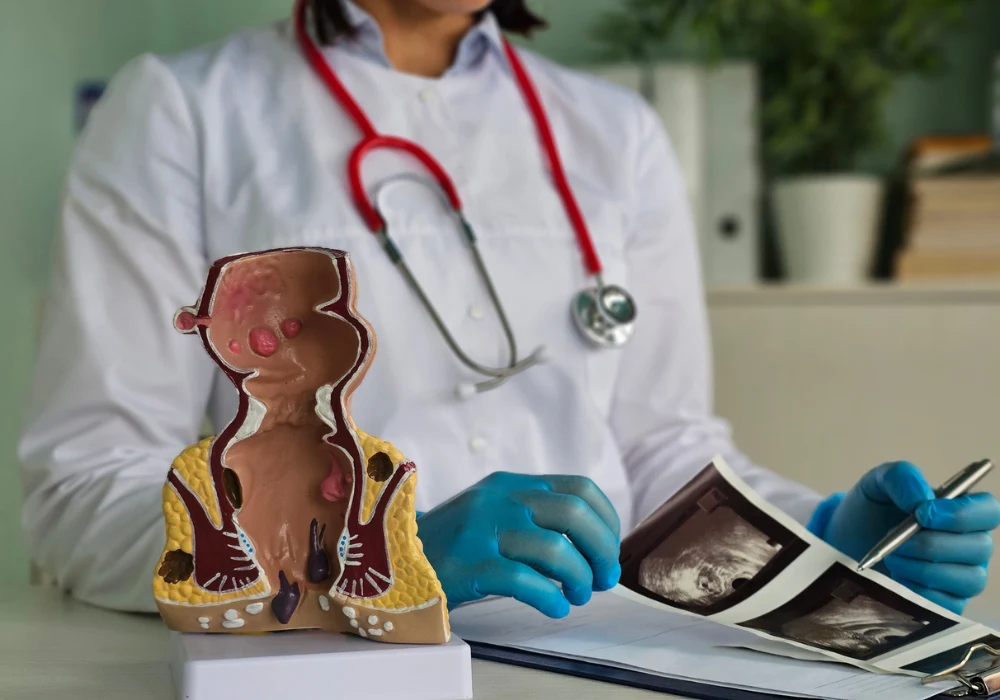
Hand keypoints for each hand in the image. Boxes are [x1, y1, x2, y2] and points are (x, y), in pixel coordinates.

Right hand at [416, 472, 620, 617]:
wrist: (391, 558)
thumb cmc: (452, 544)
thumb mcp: (492, 513)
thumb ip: (534, 515)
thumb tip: (594, 541)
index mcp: (510, 485)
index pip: (579, 489)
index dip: (606, 520)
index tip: (609, 550)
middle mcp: (499, 501)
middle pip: (574, 515)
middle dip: (601, 550)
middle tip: (602, 578)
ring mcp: (482, 532)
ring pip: (555, 549)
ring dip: (578, 578)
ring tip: (576, 595)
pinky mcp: (468, 566)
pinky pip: (523, 582)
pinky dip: (550, 598)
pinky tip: (554, 608)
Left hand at [813, 461, 999, 612]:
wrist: (848, 542)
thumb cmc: (872, 510)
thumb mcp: (879, 482)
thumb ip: (902, 477)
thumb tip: (921, 500)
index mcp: (961, 509)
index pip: (988, 511)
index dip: (961, 513)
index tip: (922, 514)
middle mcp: (970, 543)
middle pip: (979, 548)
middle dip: (932, 544)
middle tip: (896, 541)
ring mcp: (962, 576)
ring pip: (967, 579)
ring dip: (923, 568)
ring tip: (891, 557)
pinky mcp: (947, 603)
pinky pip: (949, 605)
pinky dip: (919, 591)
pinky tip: (896, 578)